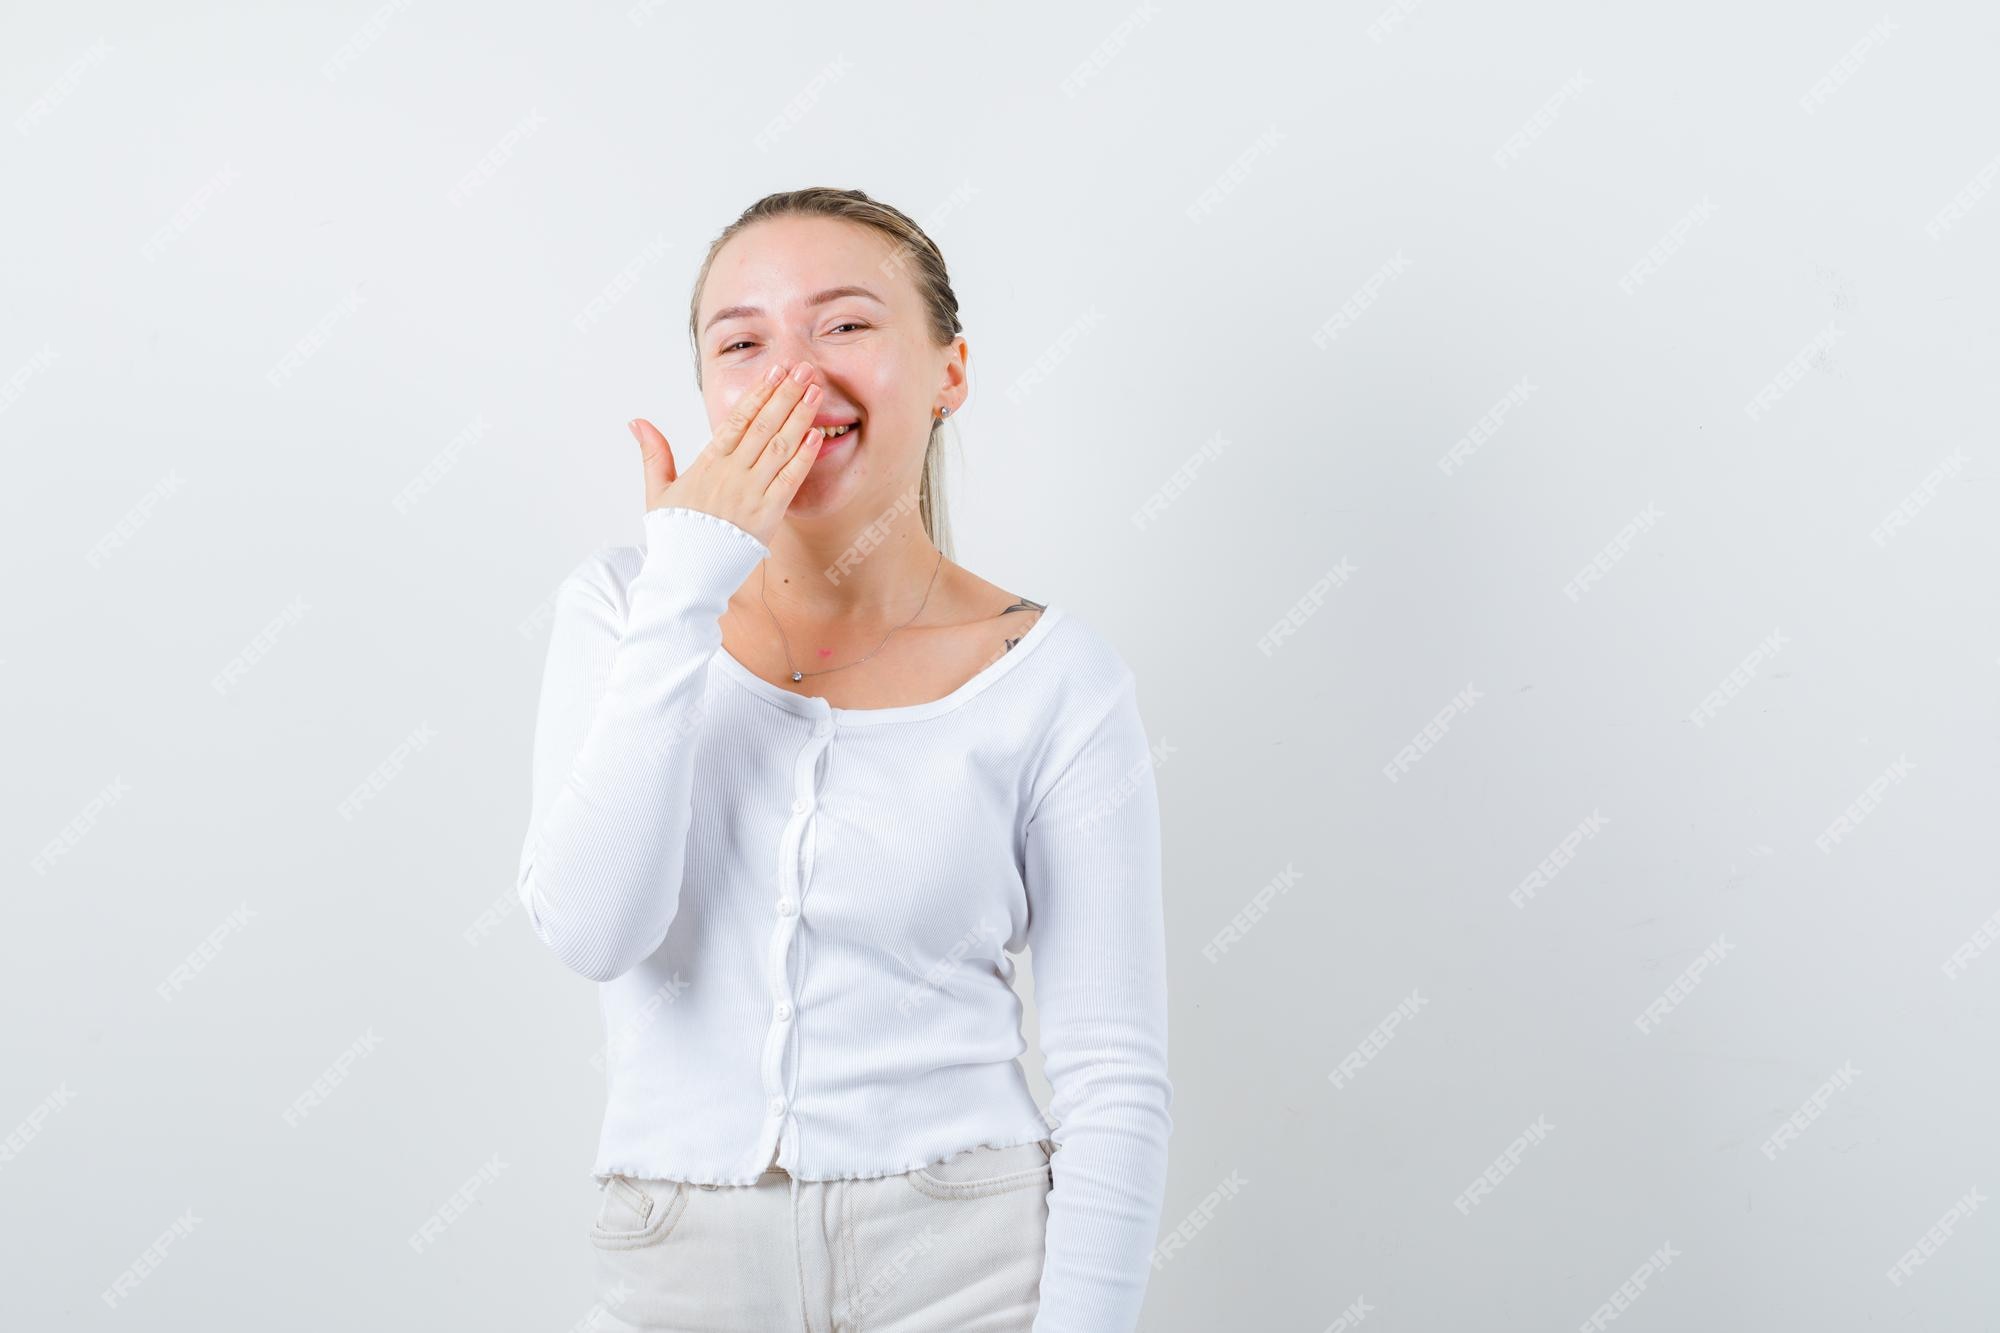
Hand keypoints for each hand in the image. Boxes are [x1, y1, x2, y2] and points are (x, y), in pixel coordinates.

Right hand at [627, 360, 825, 547]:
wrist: (686, 576)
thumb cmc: (674, 535)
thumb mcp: (656, 491)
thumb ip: (653, 453)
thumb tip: (636, 422)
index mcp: (707, 465)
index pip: (737, 420)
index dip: (759, 393)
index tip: (775, 371)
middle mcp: (731, 474)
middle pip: (763, 425)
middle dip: (786, 394)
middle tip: (804, 369)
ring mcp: (751, 493)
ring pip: (779, 446)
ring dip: (800, 417)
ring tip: (816, 391)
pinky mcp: (768, 516)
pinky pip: (789, 480)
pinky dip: (803, 457)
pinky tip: (815, 435)